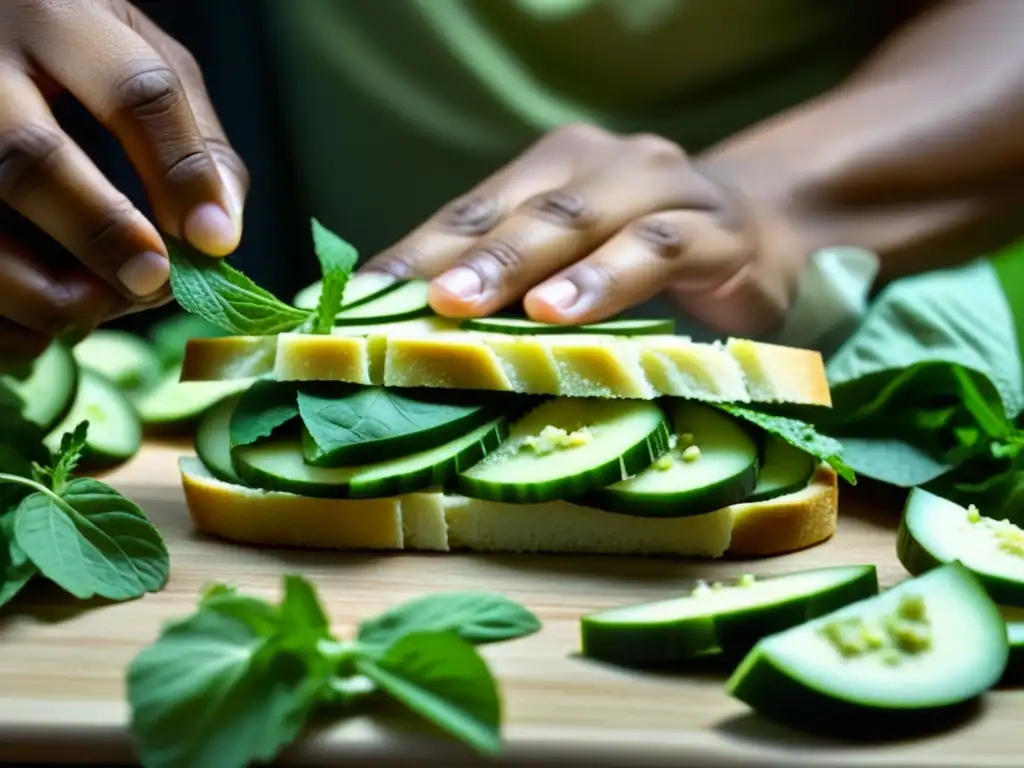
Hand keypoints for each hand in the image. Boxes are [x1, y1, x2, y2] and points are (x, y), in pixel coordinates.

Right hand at [0, 0, 247, 360]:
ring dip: (44, 293)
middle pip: (30, 160)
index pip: (136, 93)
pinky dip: (6, 323)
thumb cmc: (72, 49)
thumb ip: (192, 136)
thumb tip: (219, 234)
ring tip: (97, 307)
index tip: (214, 242)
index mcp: (60, 18)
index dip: (181, 176)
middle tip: (152, 282)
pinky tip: (45, 325)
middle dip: (102, 236)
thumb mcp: (139, 56)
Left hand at [362, 123, 805, 335]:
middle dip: (457, 258)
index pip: (475, 209)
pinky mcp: (718, 233)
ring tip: (464, 307)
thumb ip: (514, 287)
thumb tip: (416, 337)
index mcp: (559, 167)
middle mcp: (608, 164)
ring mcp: (666, 191)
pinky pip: (658, 250)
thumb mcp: (575, 266)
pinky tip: (561, 311)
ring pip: (585, 220)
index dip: (414, 253)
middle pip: (523, 209)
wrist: (768, 232)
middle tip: (400, 303)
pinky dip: (606, 278)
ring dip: (521, 264)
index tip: (356, 302)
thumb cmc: (648, 261)